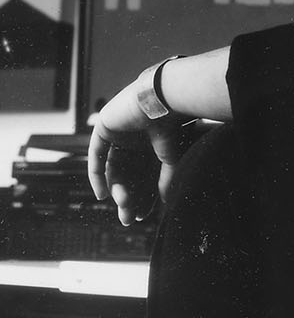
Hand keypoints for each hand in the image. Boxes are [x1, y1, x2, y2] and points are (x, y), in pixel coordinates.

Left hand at [87, 80, 194, 225]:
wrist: (165, 100)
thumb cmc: (174, 126)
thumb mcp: (170, 159)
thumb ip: (165, 180)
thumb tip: (165, 203)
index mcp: (151, 144)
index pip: (143, 176)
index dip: (142, 197)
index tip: (141, 216)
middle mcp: (134, 139)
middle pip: (127, 174)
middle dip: (128, 196)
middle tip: (128, 218)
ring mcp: (118, 133)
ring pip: (113, 168)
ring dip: (116, 188)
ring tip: (122, 203)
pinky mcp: (105, 128)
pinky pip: (96, 156)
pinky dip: (96, 175)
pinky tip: (102, 195)